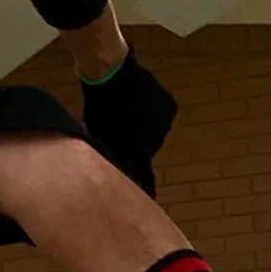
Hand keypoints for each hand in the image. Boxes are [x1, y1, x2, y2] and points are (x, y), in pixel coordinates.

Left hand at [80, 52, 177, 196]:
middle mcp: (157, 139)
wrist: (112, 73)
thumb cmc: (100, 108)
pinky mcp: (170, 105)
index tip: (151, 198)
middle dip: (137, 146)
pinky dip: (153, 114)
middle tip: (123, 132)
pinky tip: (139, 104)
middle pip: (148, 151)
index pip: (146, 176)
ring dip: (145, 129)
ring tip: (128, 113)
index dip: (147, 187)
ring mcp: (165, 122)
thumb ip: (112, 156)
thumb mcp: (101, 137)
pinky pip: (161, 116)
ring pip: (155, 133)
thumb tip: (118, 172)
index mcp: (140, 150)